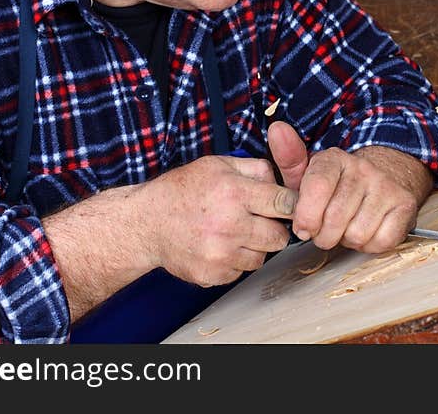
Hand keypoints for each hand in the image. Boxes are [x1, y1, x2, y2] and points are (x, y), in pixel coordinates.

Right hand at [142, 154, 295, 286]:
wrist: (147, 223)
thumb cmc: (182, 190)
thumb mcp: (217, 165)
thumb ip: (254, 168)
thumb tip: (281, 179)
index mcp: (234, 192)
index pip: (284, 203)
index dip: (290, 205)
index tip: (286, 207)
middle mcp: (229, 224)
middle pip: (279, 236)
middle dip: (274, 228)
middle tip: (258, 221)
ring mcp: (221, 253)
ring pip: (263, 257)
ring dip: (255, 247)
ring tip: (235, 233)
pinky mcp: (213, 274)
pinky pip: (242, 272)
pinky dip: (236, 261)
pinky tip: (220, 247)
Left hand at [267, 121, 431, 252]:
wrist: (385, 178)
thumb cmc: (338, 185)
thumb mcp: (309, 173)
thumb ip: (288, 158)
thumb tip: (277, 129)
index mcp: (335, 159)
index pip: (317, 187)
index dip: (306, 216)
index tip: (302, 229)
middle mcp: (363, 169)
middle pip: (334, 219)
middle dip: (324, 235)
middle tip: (326, 230)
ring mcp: (387, 187)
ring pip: (357, 234)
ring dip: (347, 240)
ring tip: (347, 227)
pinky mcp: (405, 205)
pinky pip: (381, 242)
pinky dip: (370, 245)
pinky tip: (366, 231)